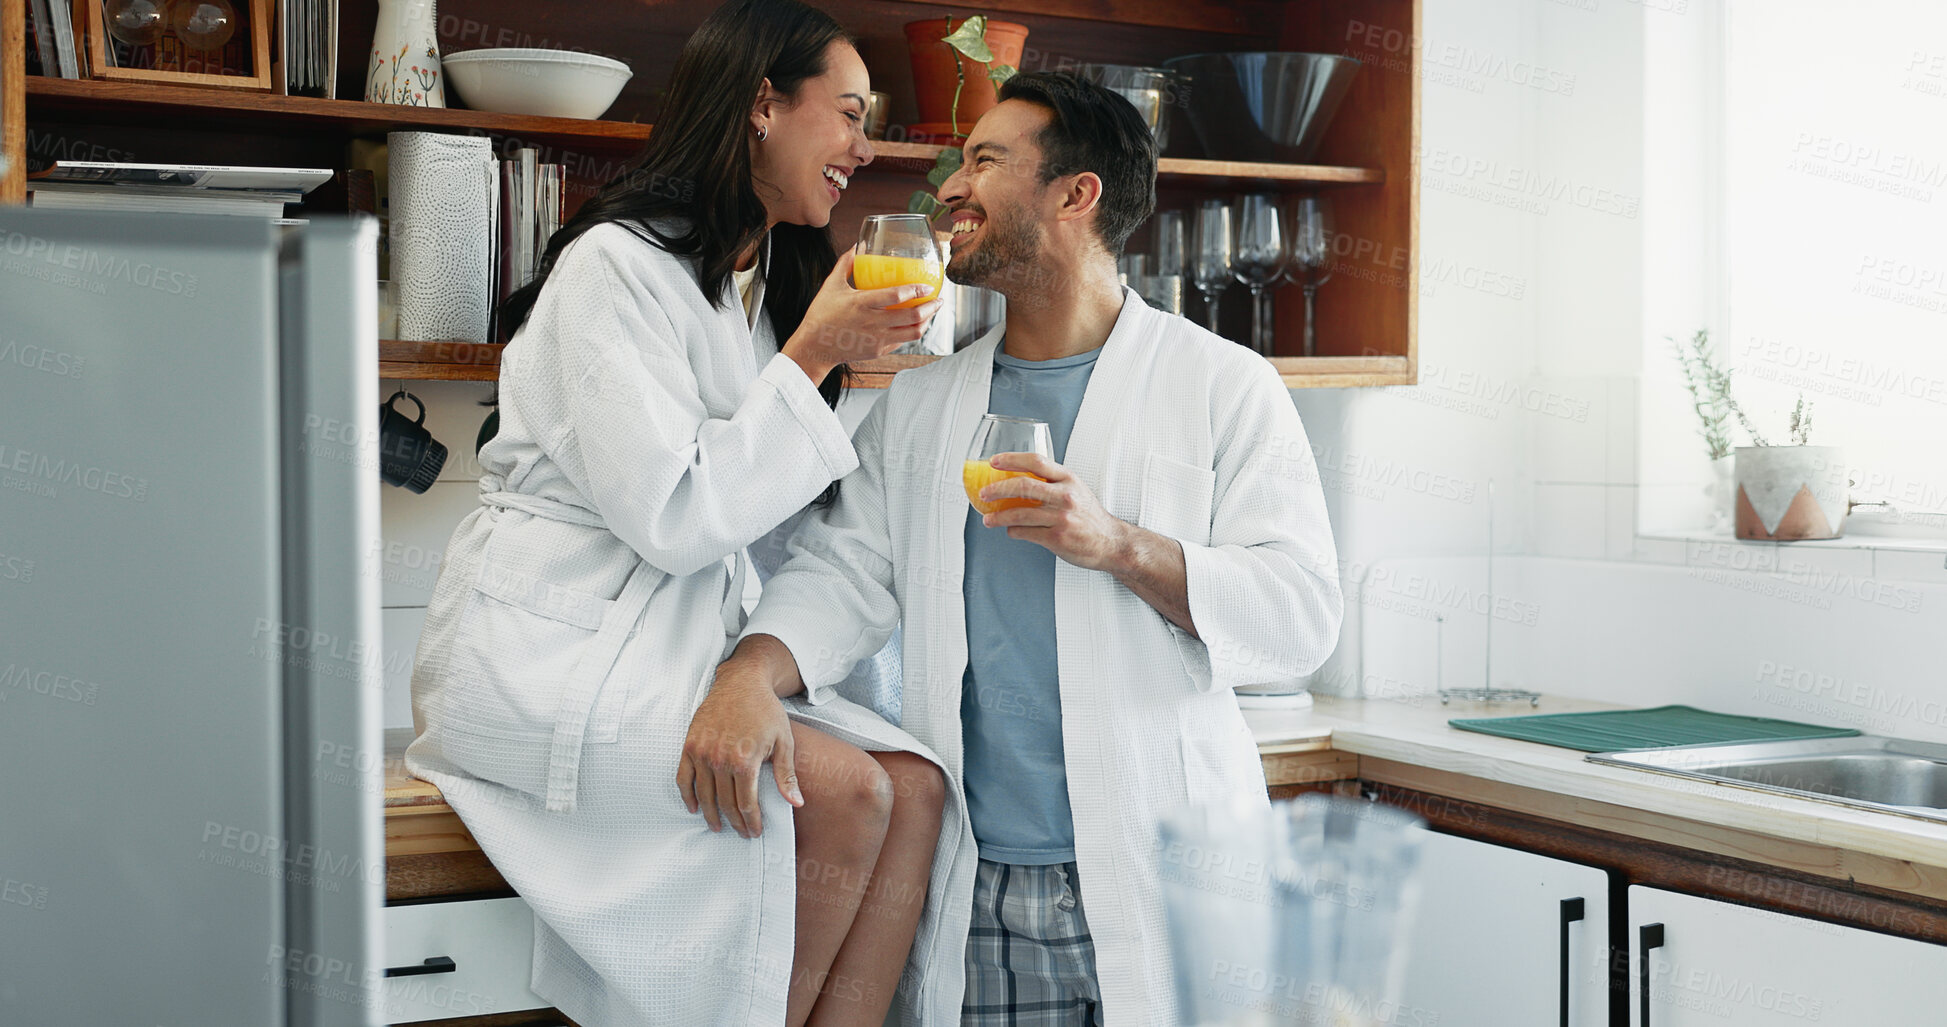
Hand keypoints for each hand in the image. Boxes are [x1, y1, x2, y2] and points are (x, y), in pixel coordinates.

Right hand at [676, 662, 800, 837]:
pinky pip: (683, 778)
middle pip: (725, 804)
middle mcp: (720, 760)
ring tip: (717, 827)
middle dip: (734, 823)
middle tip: (740, 833)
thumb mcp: (784, 741)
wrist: (741, 682)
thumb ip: (786, 775)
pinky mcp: (689, 745)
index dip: (751, 822)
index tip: (754, 832)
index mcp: (745, 762)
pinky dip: (687, 796)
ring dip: (710, 815)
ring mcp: (702, 753)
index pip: (746, 804)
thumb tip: (797, 803)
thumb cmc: (766, 711)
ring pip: (703, 795)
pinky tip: (694, 807)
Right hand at [781, 247, 943, 383]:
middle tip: (939, 299)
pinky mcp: (879, 350)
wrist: (815, 347)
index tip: (927, 285)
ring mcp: (877, 339)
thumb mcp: (831, 286)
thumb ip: (845, 264)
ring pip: (913, 332)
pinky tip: (916, 323)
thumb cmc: (822, 314)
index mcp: (861, 303)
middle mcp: (872, 323)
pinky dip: (913, 331)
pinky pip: (903, 341)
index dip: (915, 291)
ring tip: (932, 312)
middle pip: (912, 316)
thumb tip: (857, 245)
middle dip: (931, 307)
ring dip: (927, 321)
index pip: (895, 296)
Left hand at [978, 452, 1132, 572]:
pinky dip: (1012, 531)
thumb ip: (1053, 482)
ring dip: (998, 517)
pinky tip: (1010, 530)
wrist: (1111, 542)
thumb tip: (1020, 478)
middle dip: (997, 489)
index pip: (1036, 461)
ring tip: (988, 519)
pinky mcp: (1056, 538)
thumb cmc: (1091, 516)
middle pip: (1023, 486)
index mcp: (1068, 479)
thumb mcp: (1076, 490)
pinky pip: (1025, 533)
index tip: (994, 461)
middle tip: (985, 493)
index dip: (1011, 459)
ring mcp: (1061, 518)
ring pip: (1019, 514)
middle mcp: (1065, 496)